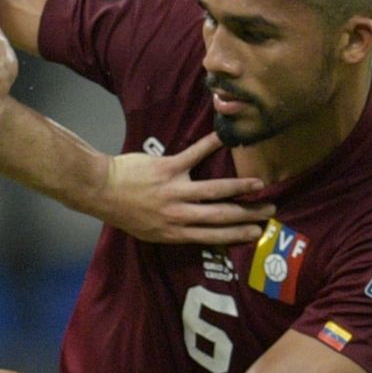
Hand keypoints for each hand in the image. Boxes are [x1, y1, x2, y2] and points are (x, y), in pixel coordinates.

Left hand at [95, 132, 273, 244]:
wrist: (102, 191)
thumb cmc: (125, 212)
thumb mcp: (150, 232)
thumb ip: (176, 230)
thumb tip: (201, 231)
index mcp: (174, 232)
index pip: (214, 236)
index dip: (238, 235)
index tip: (257, 233)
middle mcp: (178, 215)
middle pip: (221, 216)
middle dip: (248, 214)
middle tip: (269, 211)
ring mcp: (175, 191)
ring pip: (215, 190)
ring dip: (240, 186)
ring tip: (259, 184)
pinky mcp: (169, 167)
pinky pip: (195, 154)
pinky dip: (211, 144)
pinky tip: (226, 136)